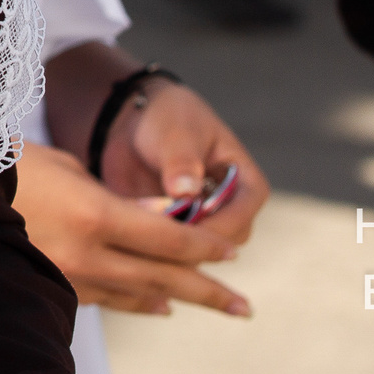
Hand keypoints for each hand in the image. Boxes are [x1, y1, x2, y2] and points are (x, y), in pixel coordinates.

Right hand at [14, 143, 250, 316]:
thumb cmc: (12, 167)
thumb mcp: (70, 169)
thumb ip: (121, 198)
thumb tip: (165, 215)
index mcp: (95, 215)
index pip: (168, 238)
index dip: (205, 246)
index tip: (233, 252)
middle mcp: (87, 254)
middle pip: (163, 277)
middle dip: (208, 290)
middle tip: (243, 306)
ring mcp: (69, 278)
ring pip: (138, 295)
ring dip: (176, 298)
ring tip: (210, 303)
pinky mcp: (54, 289)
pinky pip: (108, 300)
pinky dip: (138, 302)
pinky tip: (158, 305)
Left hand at [97, 79, 272, 249]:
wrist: (133, 123)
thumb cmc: (167, 118)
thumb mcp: (177, 131)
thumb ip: (182, 160)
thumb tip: (186, 191)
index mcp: (246, 183)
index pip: (242, 216)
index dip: (215, 228)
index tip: (182, 229)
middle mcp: (230, 211)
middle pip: (220, 245)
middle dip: (188, 244)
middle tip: (152, 234)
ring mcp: (203, 226)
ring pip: (192, 255)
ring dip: (166, 249)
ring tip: (136, 230)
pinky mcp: (175, 235)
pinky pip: (167, 255)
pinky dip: (149, 248)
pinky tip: (126, 234)